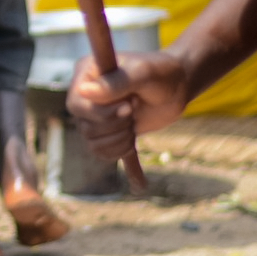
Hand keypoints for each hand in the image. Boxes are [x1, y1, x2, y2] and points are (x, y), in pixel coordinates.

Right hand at [67, 49, 189, 161]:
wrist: (180, 82)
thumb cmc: (161, 71)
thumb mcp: (142, 73)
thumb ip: (116, 83)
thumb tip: (83, 92)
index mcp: (86, 76)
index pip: (76, 105)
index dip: (100, 113)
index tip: (129, 107)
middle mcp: (87, 97)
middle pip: (86, 128)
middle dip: (115, 127)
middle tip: (134, 110)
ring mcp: (100, 116)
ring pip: (95, 145)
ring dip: (121, 142)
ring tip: (135, 125)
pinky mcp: (116, 132)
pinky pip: (111, 154)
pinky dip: (127, 165)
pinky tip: (140, 184)